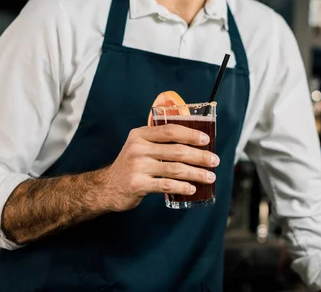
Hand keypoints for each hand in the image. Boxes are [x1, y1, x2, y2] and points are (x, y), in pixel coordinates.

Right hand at [99, 124, 219, 211]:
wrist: (106, 187)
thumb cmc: (130, 166)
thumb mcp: (139, 147)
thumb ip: (159, 142)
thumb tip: (193, 144)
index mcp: (140, 135)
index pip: (170, 130)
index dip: (190, 134)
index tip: (206, 140)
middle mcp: (138, 149)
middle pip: (176, 151)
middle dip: (199, 156)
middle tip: (214, 161)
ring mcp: (138, 167)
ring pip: (175, 169)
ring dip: (196, 173)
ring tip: (209, 177)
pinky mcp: (138, 185)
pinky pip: (166, 185)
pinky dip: (182, 187)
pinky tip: (192, 188)